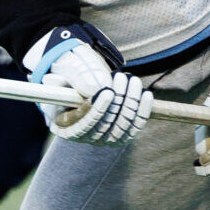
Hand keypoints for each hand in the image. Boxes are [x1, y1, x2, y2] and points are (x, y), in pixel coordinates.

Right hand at [24, 24, 149, 145]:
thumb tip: (94, 88)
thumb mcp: (65, 71)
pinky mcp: (120, 135)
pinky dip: (142, 112)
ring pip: (121, 126)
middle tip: (121, 77)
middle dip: (116, 100)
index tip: (107, 91)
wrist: (82, 82)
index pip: (80, 125)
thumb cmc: (70, 75)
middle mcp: (83, 136)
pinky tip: (146, 94)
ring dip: (130, 102)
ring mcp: (103, 138)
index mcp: (63, 124)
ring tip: (132, 80)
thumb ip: (75, 76)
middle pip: (103, 126)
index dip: (96, 110)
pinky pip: (134, 127)